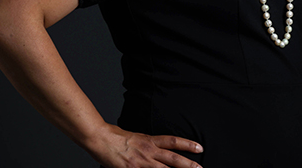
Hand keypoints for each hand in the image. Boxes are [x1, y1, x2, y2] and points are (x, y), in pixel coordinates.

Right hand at [86, 124, 203, 167]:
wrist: (101, 138)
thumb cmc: (117, 137)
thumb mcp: (137, 137)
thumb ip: (149, 144)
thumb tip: (160, 149)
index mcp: (150, 140)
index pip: (173, 141)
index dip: (187, 144)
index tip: (199, 147)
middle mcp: (148, 151)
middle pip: (172, 158)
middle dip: (188, 164)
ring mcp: (141, 163)